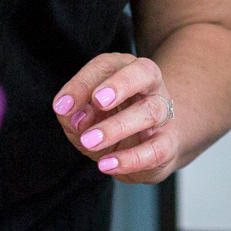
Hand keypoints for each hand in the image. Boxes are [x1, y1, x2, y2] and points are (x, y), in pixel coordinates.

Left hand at [54, 54, 180, 183]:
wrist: (147, 149)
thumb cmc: (110, 123)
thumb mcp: (85, 116)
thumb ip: (75, 113)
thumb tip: (76, 117)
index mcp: (125, 69)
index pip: (106, 66)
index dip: (83, 84)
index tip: (62, 106)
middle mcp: (149, 86)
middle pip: (144, 72)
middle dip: (120, 85)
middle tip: (97, 101)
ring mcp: (163, 113)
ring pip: (149, 111)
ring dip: (117, 127)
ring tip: (89, 142)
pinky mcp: (168, 143)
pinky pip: (156, 149)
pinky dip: (131, 158)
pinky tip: (107, 164)